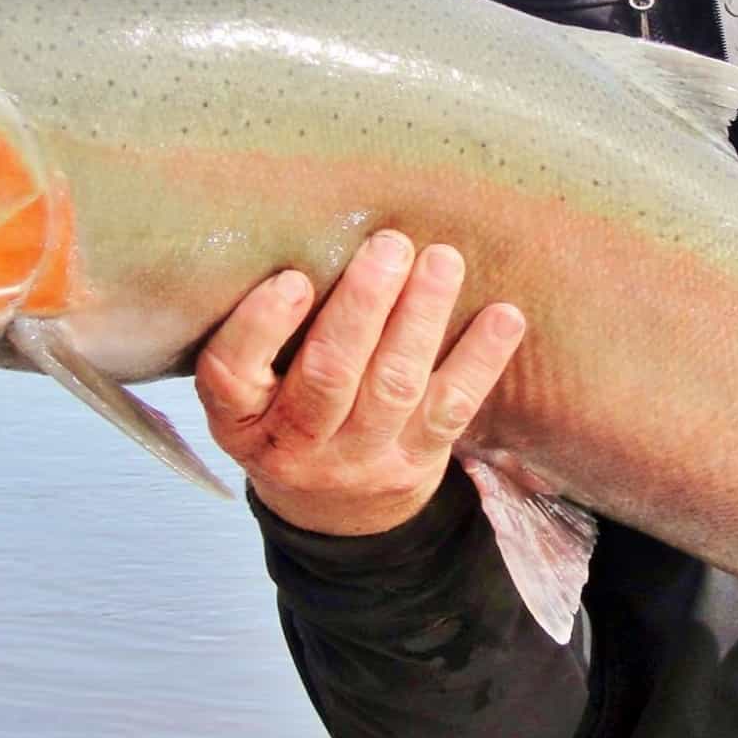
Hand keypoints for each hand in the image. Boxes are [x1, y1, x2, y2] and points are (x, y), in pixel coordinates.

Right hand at [192, 230, 524, 536]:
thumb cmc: (287, 415)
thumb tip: (309, 224)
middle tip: (390, 245)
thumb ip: (267, 332)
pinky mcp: (416, 462)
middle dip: (363, 306)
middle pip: (328, 377)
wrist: (334, 513)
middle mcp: (295, 445)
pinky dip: (480, 359)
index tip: (294, 278)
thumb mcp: (253, 387)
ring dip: (421, 318)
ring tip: (442, 260)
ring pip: (393, 387)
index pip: (233, 374)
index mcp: (241, 419)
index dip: (262, 326)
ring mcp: (359, 459)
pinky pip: (451, 410)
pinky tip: (504, 316)